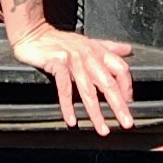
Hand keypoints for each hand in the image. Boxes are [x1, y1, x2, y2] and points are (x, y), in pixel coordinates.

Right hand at [11, 23, 139, 132]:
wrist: (34, 34)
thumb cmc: (60, 41)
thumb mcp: (88, 42)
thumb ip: (109, 48)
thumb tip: (128, 50)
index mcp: (98, 51)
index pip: (121, 69)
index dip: (127, 86)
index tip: (129, 102)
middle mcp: (89, 55)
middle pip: (108, 83)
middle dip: (118, 105)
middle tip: (126, 122)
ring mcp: (73, 60)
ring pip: (88, 90)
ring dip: (96, 112)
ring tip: (102, 128)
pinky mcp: (58, 63)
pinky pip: (65, 88)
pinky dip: (68, 106)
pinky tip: (71, 120)